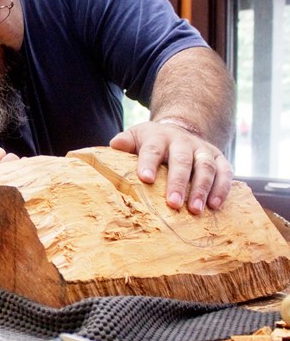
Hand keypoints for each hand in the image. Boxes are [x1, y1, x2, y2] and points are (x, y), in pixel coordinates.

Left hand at [109, 121, 232, 213]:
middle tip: (173, 204)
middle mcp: (183, 141)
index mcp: (159, 137)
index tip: (145, 179)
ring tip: (195, 210)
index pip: (152, 149)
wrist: (178, 130)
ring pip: (205, 167)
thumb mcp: (136, 137)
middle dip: (178, 182)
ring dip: (202, 189)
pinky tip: (215, 206)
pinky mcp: (219, 158)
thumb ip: (125, 142)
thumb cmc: (151, 142)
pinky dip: (222, 188)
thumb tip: (115, 145)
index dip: (149, 163)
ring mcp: (202, 150)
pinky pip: (225, 172)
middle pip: (181, 161)